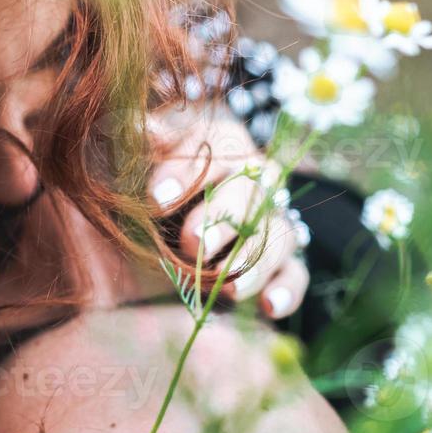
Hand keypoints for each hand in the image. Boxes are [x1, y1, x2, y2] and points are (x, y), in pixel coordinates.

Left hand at [145, 108, 308, 318]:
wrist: (167, 214)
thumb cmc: (157, 174)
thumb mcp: (145, 152)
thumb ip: (145, 141)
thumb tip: (135, 125)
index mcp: (226, 145)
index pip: (217, 150)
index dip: (186, 175)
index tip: (154, 200)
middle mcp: (257, 180)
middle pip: (253, 195)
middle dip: (224, 220)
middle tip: (193, 244)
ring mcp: (272, 221)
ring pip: (280, 235)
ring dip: (255, 260)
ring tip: (229, 284)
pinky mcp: (278, 262)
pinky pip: (296, 272)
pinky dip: (287, 289)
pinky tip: (269, 307)